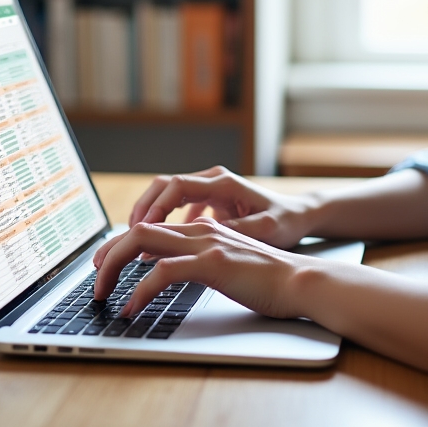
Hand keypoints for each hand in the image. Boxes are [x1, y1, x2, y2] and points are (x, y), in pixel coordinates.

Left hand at [92, 216, 313, 318]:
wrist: (300, 280)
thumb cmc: (269, 280)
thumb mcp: (228, 266)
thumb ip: (202, 263)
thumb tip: (172, 275)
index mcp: (204, 230)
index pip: (151, 228)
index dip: (121, 244)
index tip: (105, 266)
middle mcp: (201, 231)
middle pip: (139, 229)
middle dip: (108, 253)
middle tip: (95, 280)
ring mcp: (206, 244)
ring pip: (143, 242)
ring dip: (114, 266)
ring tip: (103, 293)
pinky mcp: (212, 263)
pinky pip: (163, 272)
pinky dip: (141, 290)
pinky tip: (132, 308)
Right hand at [127, 166, 317, 248]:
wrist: (301, 215)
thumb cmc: (286, 222)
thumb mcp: (264, 229)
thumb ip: (235, 229)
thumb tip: (206, 233)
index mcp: (223, 183)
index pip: (176, 186)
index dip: (155, 207)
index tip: (140, 229)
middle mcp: (213, 181)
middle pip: (164, 186)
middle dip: (142, 209)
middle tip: (125, 236)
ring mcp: (211, 189)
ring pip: (168, 195)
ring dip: (150, 215)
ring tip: (135, 242)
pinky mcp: (211, 201)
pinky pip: (178, 206)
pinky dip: (164, 222)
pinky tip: (159, 245)